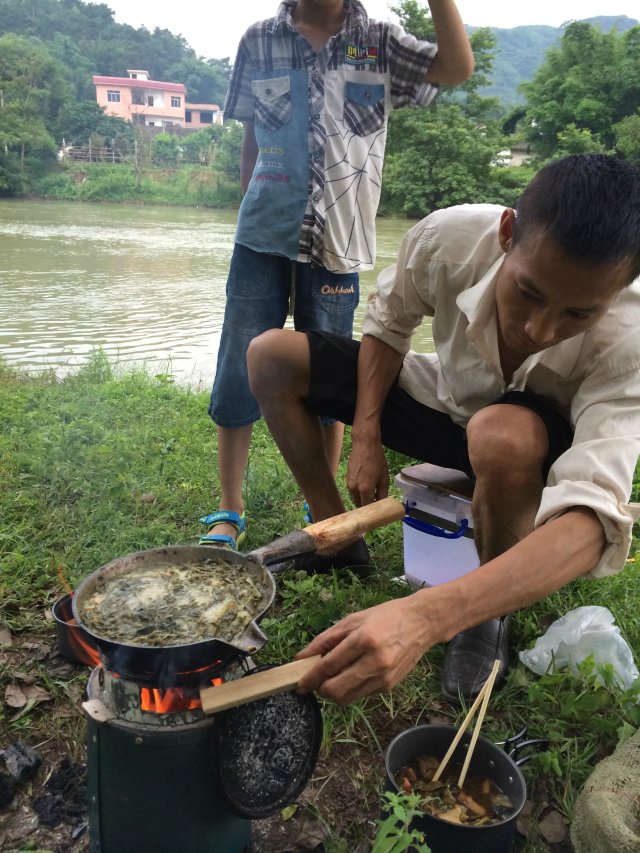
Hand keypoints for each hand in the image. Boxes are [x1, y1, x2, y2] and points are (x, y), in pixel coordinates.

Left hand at [295, 596, 434, 703]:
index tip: (299, 685)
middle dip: (320, 689)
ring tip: (333, 676)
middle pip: (336, 690)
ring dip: (334, 691)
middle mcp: (375, 661)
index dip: (310, 678)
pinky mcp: (389, 686)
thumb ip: (326, 639)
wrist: (422, 623)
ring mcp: (384, 677)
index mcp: (364, 639)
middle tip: (315, 680)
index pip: (329, 666)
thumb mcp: (353, 619)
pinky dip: (350, 688)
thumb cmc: (386, 616)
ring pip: (347, 698)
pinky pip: (360, 695)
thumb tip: (302, 656)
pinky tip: (352, 673)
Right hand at [346, 439, 388, 506]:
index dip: (372, 512)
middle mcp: (354, 489)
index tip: (377, 513)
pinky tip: (366, 486)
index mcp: (365, 490)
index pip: (367, 507)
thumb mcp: (384, 478)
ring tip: (371, 495)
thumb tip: (382, 503)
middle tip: (375, 505)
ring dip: (362, 499)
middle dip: (367, 506)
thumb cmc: (377, 460)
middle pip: (360, 504)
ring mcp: (349, 484)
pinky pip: (353, 491)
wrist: (364, 445)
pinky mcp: (347, 479)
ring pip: (355, 498)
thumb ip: (382, 493)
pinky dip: (358, 492)